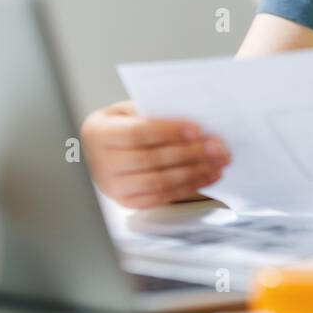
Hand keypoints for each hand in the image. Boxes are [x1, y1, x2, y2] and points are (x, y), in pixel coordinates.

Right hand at [81, 100, 230, 208]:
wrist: (94, 153)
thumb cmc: (117, 127)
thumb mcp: (125, 111)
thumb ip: (151, 111)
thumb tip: (190, 113)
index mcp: (100, 133)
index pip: (137, 133)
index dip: (168, 131)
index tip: (197, 129)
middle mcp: (103, 163)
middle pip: (152, 160)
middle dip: (190, 153)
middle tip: (218, 147)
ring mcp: (114, 187)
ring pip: (159, 182)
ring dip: (195, 172)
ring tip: (218, 162)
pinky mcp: (128, 202)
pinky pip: (162, 197)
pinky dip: (189, 186)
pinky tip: (208, 176)